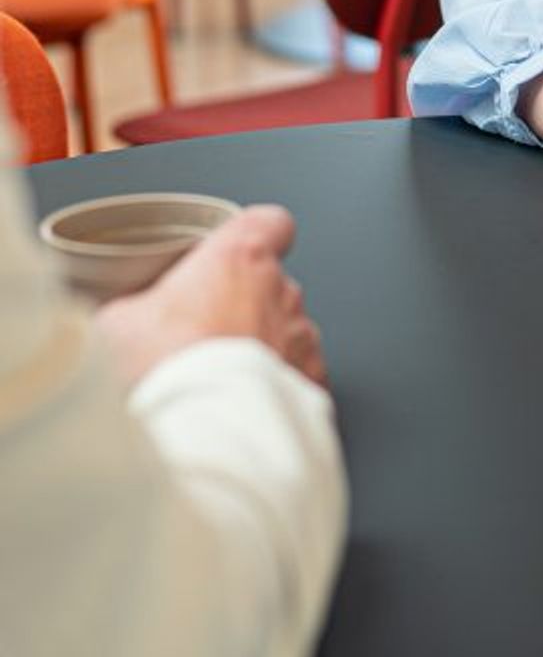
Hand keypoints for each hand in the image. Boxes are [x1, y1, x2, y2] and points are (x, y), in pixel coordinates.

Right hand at [92, 205, 327, 391]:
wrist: (198, 433)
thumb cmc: (164, 369)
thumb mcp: (119, 324)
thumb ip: (135, 307)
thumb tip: (124, 319)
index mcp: (240, 258)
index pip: (270, 223)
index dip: (255, 236)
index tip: (236, 252)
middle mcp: (280, 291)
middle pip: (270, 285)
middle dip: (243, 307)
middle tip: (203, 338)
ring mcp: (300, 337)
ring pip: (286, 332)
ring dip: (261, 348)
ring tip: (219, 380)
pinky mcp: (310, 382)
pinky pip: (297, 376)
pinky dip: (277, 388)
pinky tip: (243, 407)